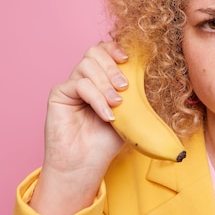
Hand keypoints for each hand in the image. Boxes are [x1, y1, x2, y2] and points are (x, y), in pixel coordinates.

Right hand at [29, 41, 128, 214]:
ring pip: (87, 65)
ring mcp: (71, 85)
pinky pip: (80, 84)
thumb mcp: (129, 114)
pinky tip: (106, 115)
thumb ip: (137, 92)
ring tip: (117, 104)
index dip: (115, 48)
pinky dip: (96, 98)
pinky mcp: (58, 95)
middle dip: (113, 67)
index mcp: (101, 79)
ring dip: (106, 83)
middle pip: (94, 52)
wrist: (85, 166)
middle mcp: (84, 78)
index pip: (106, 51)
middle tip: (125, 87)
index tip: (129, 59)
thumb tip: (155, 73)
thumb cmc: (106, 142)